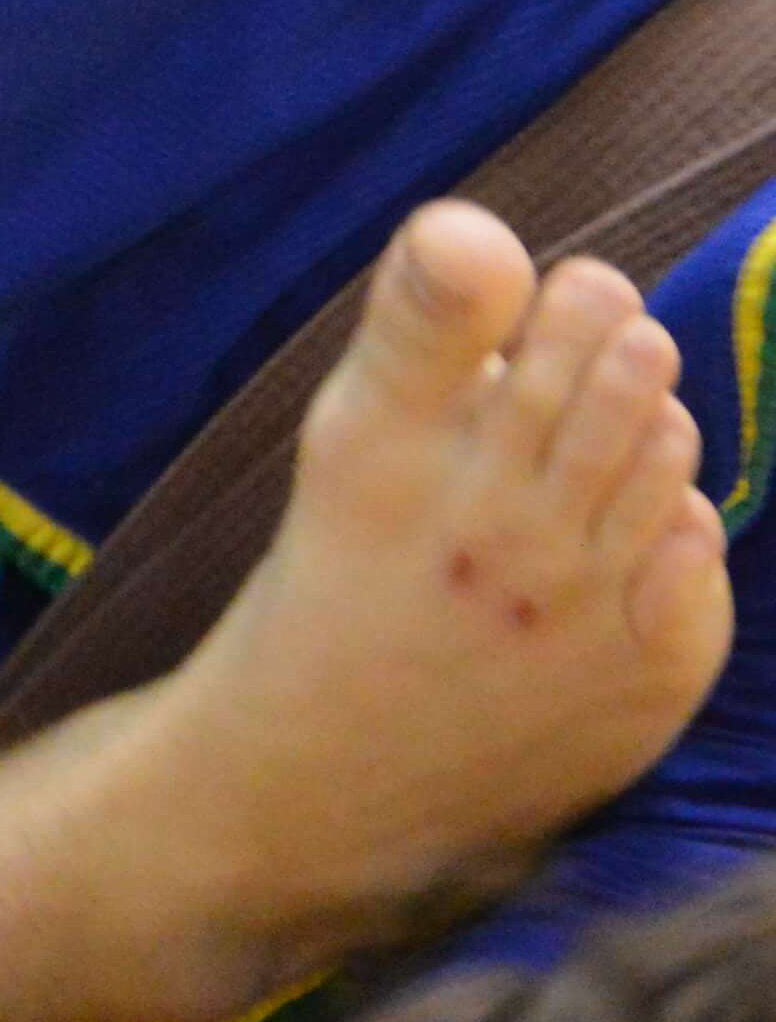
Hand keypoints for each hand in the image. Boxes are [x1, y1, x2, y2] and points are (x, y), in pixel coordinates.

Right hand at [73, 203, 736, 1021]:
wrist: (322, 791)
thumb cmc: (332, 595)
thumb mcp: (343, 448)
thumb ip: (417, 329)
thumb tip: (480, 230)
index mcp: (387, 451)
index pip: (541, 306)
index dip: (562, 293)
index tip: (542, 308)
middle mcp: (492, 523)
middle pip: (624, 365)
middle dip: (612, 342)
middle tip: (586, 353)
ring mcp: (582, 606)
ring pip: (668, 449)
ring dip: (641, 430)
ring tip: (584, 456)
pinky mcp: (649, 674)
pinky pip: (698, 547)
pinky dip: (666, 529)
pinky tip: (606, 550)